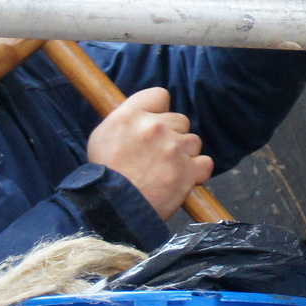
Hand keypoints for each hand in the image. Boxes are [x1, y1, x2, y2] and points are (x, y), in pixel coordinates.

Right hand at [87, 87, 212, 218]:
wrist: (113, 210)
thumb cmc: (104, 175)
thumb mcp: (101, 136)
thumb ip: (126, 119)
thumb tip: (144, 115)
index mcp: (131, 116)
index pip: (160, 95)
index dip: (160, 111)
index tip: (155, 124)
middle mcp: (155, 127)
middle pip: (180, 120)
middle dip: (173, 135)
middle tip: (158, 155)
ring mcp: (174, 148)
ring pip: (193, 142)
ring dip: (185, 155)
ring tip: (166, 171)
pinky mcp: (188, 170)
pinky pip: (204, 163)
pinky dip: (196, 172)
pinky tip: (182, 180)